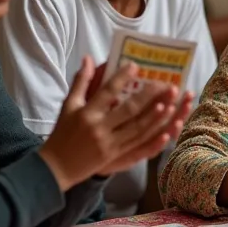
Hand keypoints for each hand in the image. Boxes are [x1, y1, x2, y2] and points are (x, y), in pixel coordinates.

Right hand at [39, 57, 193, 191]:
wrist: (56, 168)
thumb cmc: (62, 133)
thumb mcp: (68, 105)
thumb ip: (81, 81)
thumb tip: (89, 58)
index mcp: (87, 113)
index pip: (107, 92)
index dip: (122, 78)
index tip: (136, 65)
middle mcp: (100, 129)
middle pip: (129, 110)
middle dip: (149, 96)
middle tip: (165, 83)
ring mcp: (110, 145)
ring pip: (139, 129)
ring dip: (157, 116)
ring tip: (171, 102)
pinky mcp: (117, 158)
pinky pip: (139, 147)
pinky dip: (154, 140)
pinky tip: (167, 131)